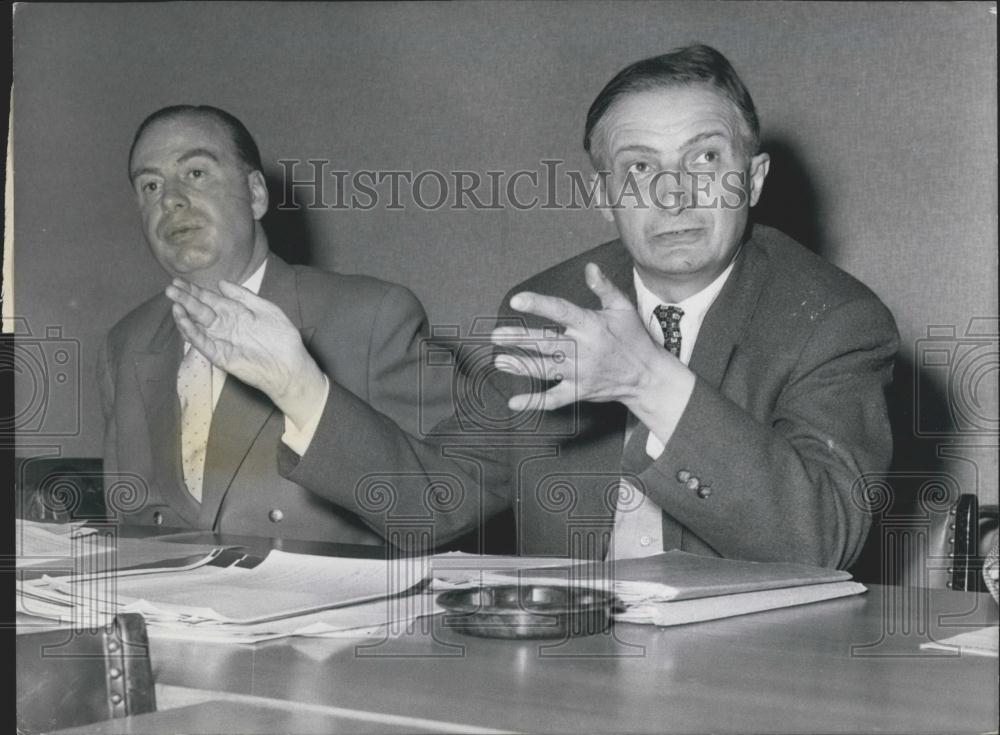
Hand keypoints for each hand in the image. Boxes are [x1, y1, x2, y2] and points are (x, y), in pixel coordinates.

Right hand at [165, 279, 326, 428]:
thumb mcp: (266, 309)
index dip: (194, 290)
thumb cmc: (282, 338)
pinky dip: (192, 333)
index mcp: (234, 312)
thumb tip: (221, 282)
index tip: (179, 281)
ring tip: (174, 303)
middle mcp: (224, 325)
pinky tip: (183, 321)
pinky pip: (202, 343)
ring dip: (184, 315)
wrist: (290, 366)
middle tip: (170, 288)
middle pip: (199, 310)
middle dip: (185, 299)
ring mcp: (220, 340)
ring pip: (197, 326)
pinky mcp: (220, 356)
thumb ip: (244, 296)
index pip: (209, 298)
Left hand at [491, 263, 687, 413]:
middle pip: (545, 342)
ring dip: (520, 366)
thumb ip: (604, 287)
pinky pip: (554, 399)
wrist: (647, 376)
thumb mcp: (623, 308)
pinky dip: (534, 402)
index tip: (517, 300)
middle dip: (519, 339)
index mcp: (591, 325)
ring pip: (545, 369)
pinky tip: (514, 402)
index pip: (561, 311)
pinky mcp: (580, 391)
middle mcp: (583, 349)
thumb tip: (590, 267)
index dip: (538, 305)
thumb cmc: (633, 338)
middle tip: (496, 336)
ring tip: (500, 360)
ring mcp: (580, 372)